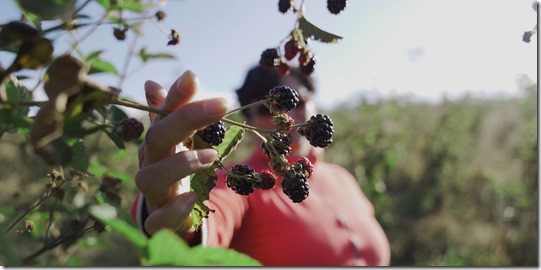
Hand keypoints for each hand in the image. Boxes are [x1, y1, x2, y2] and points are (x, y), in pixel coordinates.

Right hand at [135, 71, 226, 235]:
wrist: (168, 213)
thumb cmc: (177, 169)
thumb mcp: (183, 141)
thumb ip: (181, 114)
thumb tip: (166, 80)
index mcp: (158, 140)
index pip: (164, 112)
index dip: (176, 94)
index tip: (194, 77)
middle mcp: (150, 162)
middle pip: (157, 137)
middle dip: (186, 118)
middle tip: (221, 105)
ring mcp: (152, 192)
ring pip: (150, 177)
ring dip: (181, 164)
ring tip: (211, 156)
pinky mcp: (158, 221)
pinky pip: (157, 219)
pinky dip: (174, 209)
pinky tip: (193, 197)